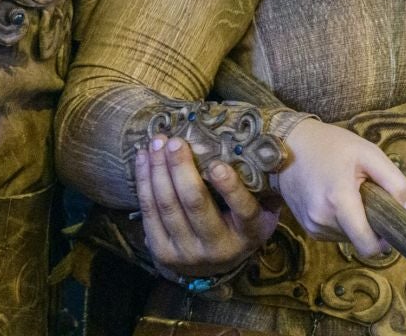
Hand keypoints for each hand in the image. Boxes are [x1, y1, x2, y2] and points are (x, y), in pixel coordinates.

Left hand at [133, 135, 277, 277]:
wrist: (213, 265)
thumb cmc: (238, 222)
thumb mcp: (260, 208)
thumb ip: (260, 183)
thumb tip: (261, 144)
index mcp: (249, 233)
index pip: (244, 210)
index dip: (231, 188)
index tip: (217, 165)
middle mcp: (219, 248)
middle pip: (195, 203)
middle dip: (181, 167)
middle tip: (175, 141)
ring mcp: (188, 253)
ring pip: (167, 205)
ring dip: (158, 168)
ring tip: (156, 142)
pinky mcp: (162, 253)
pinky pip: (148, 212)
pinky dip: (143, 180)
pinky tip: (143, 158)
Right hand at [272, 118, 405, 257]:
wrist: (288, 142)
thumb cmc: (330, 145)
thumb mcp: (369, 153)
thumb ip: (394, 182)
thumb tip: (405, 210)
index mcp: (339, 201)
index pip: (368, 246)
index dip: (383, 241)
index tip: (386, 223)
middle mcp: (322, 219)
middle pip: (360, 240)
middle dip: (368, 224)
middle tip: (364, 196)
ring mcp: (311, 225)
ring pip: (347, 238)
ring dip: (353, 223)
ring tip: (346, 194)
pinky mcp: (306, 227)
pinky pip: (333, 233)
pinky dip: (340, 222)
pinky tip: (333, 199)